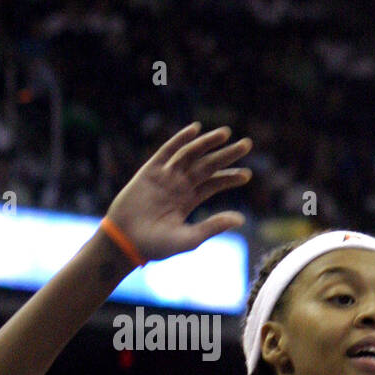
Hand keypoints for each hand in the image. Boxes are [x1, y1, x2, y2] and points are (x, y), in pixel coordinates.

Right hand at [105, 122, 251, 261]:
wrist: (126, 241)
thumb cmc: (157, 245)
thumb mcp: (190, 238)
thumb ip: (213, 226)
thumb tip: (242, 219)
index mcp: (189, 199)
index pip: (214, 183)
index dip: (230, 177)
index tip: (248, 174)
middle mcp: (179, 185)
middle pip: (207, 165)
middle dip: (226, 155)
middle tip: (247, 144)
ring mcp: (165, 176)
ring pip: (190, 154)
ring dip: (207, 142)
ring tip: (226, 133)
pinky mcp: (150, 171)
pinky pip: (167, 152)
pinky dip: (180, 140)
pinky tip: (195, 129)